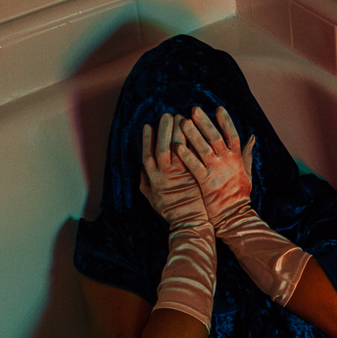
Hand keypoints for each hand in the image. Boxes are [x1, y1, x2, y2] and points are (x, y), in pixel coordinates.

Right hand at [140, 113, 207, 227]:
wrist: (190, 222)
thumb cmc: (171, 211)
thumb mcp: (153, 199)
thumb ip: (146, 183)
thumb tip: (141, 169)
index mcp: (154, 180)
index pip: (148, 155)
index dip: (146, 140)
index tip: (147, 125)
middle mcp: (166, 175)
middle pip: (163, 148)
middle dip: (164, 130)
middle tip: (167, 114)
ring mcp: (181, 175)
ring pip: (178, 149)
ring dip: (179, 132)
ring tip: (181, 117)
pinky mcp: (195, 175)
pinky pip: (194, 156)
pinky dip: (193, 143)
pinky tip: (195, 131)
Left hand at [176, 106, 254, 227]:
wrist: (233, 216)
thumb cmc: (239, 194)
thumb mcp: (247, 171)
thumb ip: (247, 153)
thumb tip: (252, 136)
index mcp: (237, 158)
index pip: (232, 134)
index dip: (226, 121)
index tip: (218, 108)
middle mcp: (228, 162)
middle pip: (216, 137)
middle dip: (205, 122)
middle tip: (194, 109)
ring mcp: (217, 171)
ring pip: (204, 148)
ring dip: (193, 134)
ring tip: (182, 121)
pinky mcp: (206, 182)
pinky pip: (195, 166)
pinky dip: (186, 155)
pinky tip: (176, 146)